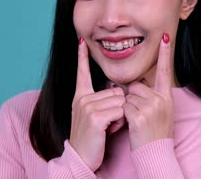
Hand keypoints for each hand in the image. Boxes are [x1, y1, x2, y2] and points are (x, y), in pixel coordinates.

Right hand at [69, 38, 125, 171]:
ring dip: (120, 116)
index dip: (82, 57)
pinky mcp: (95, 117)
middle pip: (116, 91)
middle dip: (118, 107)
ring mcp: (87, 107)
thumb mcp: (93, 116)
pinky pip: (120, 111)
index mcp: (80, 96)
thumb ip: (101, 101)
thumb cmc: (91, 138)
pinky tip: (109, 131)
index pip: (82, 72)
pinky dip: (119, 122)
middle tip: (108, 122)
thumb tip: (118, 90)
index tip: (81, 41)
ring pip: (120, 101)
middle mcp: (82, 99)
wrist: (81, 158)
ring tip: (107, 128)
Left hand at [123, 33, 174, 149]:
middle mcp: (161, 100)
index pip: (166, 71)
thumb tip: (135, 84)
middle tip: (140, 114)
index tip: (164, 36)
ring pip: (128, 96)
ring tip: (137, 121)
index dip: (165, 53)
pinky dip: (123, 116)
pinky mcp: (139, 116)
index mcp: (167, 97)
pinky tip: (133, 125)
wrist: (156, 153)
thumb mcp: (161, 111)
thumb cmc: (155, 132)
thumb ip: (152, 95)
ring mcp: (151, 108)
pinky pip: (124, 107)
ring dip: (127, 107)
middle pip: (136, 85)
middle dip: (132, 97)